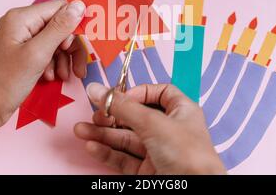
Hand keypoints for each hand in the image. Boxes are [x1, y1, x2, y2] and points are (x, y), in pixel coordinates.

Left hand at [0, 0, 86, 129]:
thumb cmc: (3, 83)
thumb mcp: (37, 54)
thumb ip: (59, 28)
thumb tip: (79, 5)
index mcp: (22, 18)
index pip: (60, 8)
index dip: (76, 25)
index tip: (88, 43)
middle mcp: (22, 24)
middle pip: (60, 25)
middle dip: (72, 46)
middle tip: (79, 67)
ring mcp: (22, 39)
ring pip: (56, 40)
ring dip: (64, 58)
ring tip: (65, 76)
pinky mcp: (23, 54)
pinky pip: (47, 52)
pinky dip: (54, 64)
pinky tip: (52, 77)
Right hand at [74, 83, 225, 174]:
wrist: (194, 192)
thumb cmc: (188, 156)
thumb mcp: (153, 122)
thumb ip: (122, 107)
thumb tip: (97, 90)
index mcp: (181, 111)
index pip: (158, 93)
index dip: (137, 92)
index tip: (119, 96)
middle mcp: (170, 130)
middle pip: (135, 116)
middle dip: (112, 115)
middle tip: (95, 115)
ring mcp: (158, 151)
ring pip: (125, 139)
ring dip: (103, 134)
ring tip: (81, 130)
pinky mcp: (148, 171)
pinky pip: (123, 158)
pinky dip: (107, 152)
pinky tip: (92, 146)